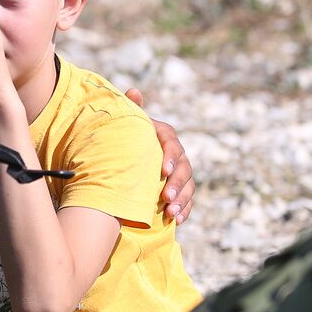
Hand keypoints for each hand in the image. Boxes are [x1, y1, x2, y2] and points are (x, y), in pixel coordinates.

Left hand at [125, 88, 195, 223]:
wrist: (122, 160)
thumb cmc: (124, 139)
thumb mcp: (126, 125)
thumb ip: (131, 110)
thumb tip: (133, 91)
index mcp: (164, 136)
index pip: (172, 144)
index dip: (170, 156)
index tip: (163, 170)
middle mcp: (176, 155)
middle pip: (184, 168)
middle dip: (177, 184)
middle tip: (166, 198)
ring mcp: (179, 173)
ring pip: (189, 186)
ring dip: (182, 200)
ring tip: (171, 213)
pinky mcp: (179, 191)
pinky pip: (187, 201)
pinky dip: (184, 210)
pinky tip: (177, 220)